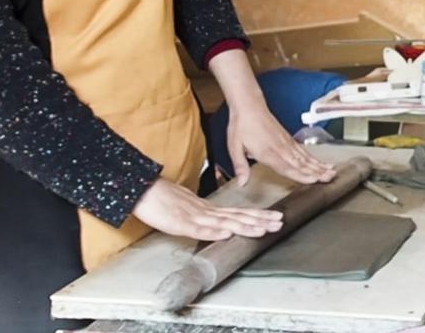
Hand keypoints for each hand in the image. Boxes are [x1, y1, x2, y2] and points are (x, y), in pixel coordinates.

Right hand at [132, 178, 282, 239]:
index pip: (239, 213)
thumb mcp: (190, 211)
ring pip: (224, 222)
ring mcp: (195, 216)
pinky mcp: (181, 222)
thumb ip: (206, 218)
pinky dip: (213, 231)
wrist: (145, 191)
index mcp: (210, 209)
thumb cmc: (165, 200)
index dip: (258, 216)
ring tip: (262, 230)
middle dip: (260, 220)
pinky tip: (226, 234)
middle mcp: (207, 211)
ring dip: (244, 226)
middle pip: (238, 216)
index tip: (275, 218)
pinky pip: (199, 228)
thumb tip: (222, 226)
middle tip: (280, 223)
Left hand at [226, 104, 335, 186]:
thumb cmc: (241, 126)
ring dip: (319, 165)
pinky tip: (320, 162)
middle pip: (301, 163)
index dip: (301, 175)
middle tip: (331, 178)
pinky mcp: (287, 139)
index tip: (314, 181)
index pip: (287, 167)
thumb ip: (240, 166)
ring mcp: (285, 143)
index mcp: (267, 152)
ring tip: (332, 172)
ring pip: (305, 157)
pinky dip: (314, 158)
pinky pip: (303, 151)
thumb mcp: (234, 147)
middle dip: (317, 172)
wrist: (248, 106)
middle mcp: (280, 148)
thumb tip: (241, 183)